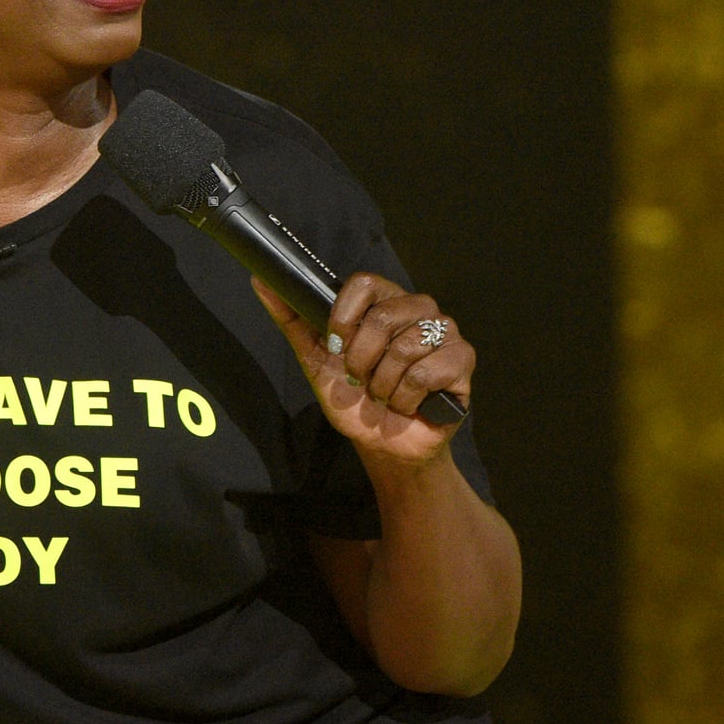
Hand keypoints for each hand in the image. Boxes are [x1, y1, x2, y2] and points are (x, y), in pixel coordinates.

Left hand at [253, 272, 471, 467]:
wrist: (383, 443)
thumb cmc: (353, 399)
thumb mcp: (315, 359)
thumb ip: (291, 318)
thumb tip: (260, 280)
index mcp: (384, 301)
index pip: (365, 282)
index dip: (345, 316)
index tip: (336, 345)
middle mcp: (418, 309)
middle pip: (384, 316)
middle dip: (361, 360)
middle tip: (361, 379)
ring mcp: (445, 331)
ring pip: (406, 347)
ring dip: (384, 384)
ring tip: (385, 394)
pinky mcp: (463, 359)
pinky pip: (428, 372)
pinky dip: (407, 397)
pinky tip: (409, 403)